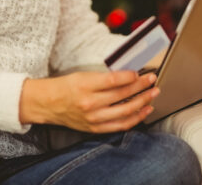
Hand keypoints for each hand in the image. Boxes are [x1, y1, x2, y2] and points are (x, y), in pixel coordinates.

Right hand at [19, 71, 158, 132]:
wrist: (49, 104)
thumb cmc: (66, 87)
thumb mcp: (83, 75)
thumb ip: (105, 77)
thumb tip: (129, 75)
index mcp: (85, 85)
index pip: (114, 80)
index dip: (131, 77)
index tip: (141, 73)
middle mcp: (90, 103)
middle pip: (122, 95)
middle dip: (142, 87)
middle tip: (153, 80)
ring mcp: (93, 118)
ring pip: (125, 112)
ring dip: (143, 103)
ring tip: (153, 94)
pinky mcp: (95, 128)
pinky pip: (120, 125)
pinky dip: (135, 118)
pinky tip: (144, 111)